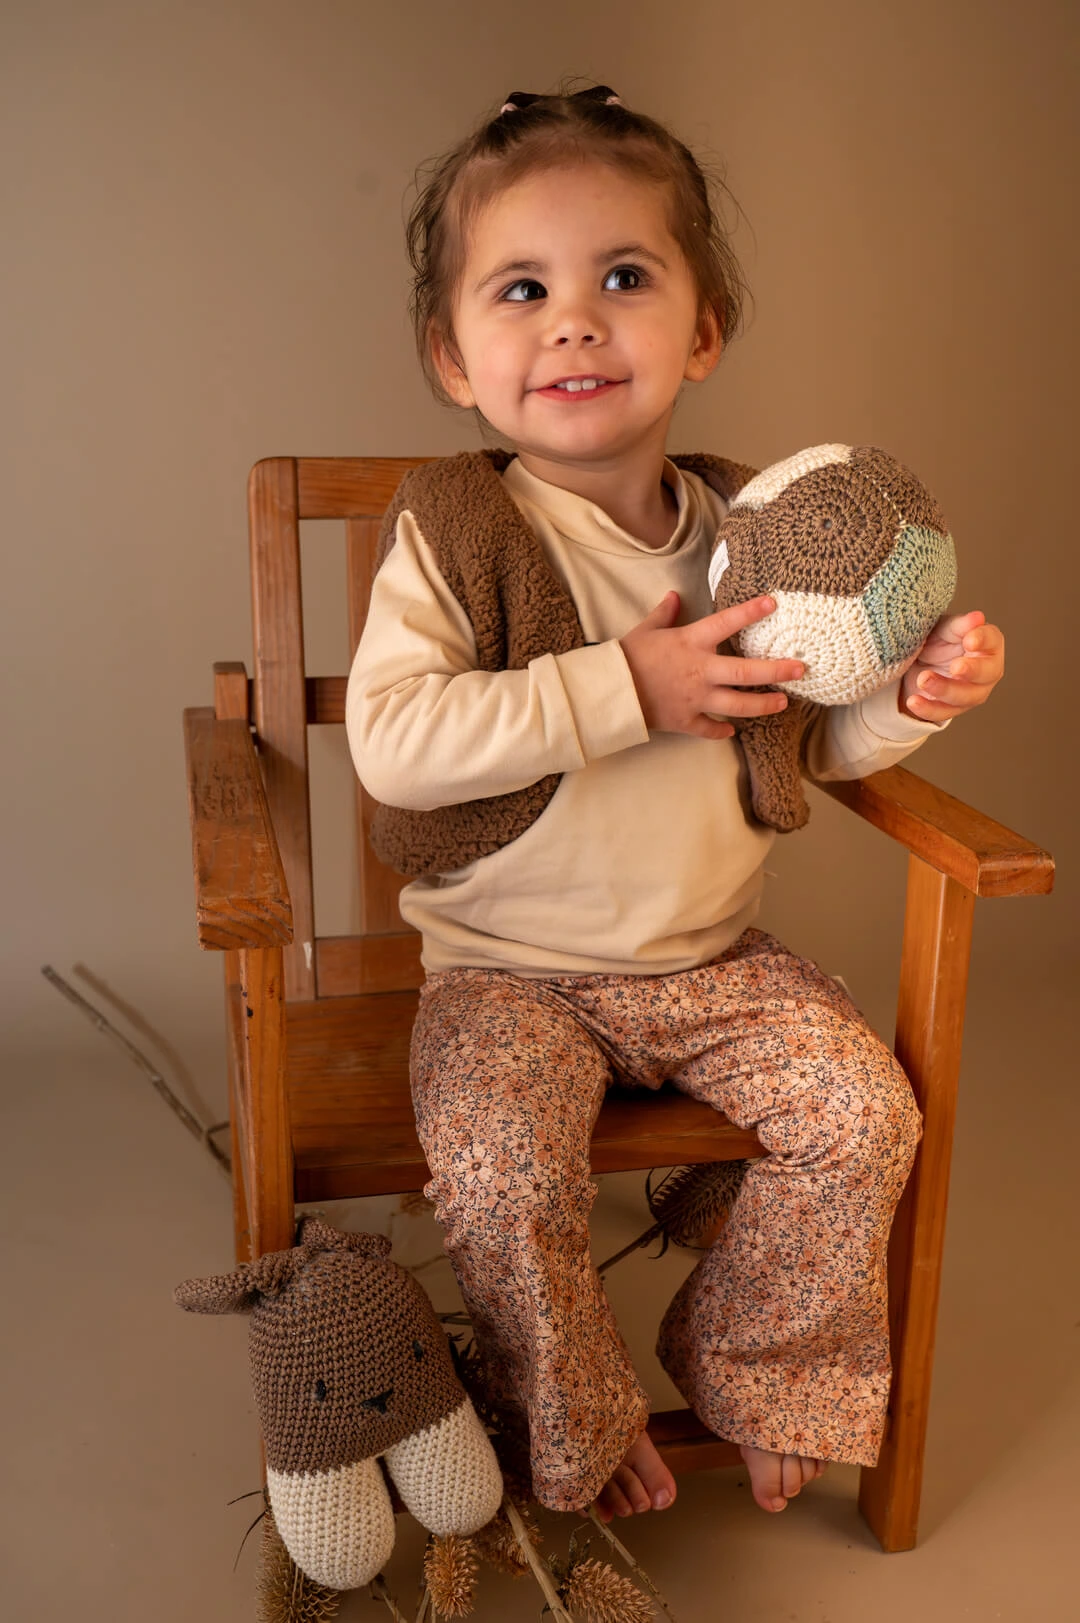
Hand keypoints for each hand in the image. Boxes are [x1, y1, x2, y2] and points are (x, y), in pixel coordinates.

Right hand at [619, 592, 803, 739]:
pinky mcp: (686, 720)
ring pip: (739, 705)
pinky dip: (721, 731)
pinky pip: (709, 729)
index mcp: (691, 642)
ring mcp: (696, 698)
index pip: (727, 622)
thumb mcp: (646, 629)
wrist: (610, 692)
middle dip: (777, 671)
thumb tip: (675, 595)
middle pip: (747, 672)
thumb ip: (665, 613)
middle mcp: (700, 670)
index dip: (751, 611)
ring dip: (763, 705)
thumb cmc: (627, 656)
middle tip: (800, 668)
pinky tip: (731, 731)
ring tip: (783, 703)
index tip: (773, 603)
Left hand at [899, 610, 1003, 721]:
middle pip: (986, 673)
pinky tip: (913, 701)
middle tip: (955, 667)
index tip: (969, 640)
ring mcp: (972, 692)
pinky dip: (928, 709)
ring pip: (965, 697)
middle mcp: (987, 670)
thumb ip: (959, 625)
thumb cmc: (938, 640)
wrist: (916, 662)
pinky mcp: (953, 708)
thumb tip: (977, 617)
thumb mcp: (944, 628)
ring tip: (923, 679)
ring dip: (944, 689)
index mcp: (988, 644)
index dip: (983, 640)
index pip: (992, 641)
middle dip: (971, 671)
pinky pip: (943, 712)